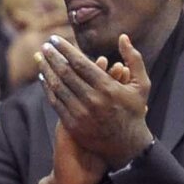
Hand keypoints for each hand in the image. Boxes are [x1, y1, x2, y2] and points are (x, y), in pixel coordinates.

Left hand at [40, 33, 151, 168]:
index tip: (55, 39)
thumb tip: (122, 37)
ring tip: (41, 58)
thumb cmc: (134, 111)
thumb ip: (134, 59)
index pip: (80, 63)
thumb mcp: (142, 85)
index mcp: (108, 88)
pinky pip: (55, 102)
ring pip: (58, 87)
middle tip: (45, 46)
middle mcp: (92, 100)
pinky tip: (43, 77)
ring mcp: (80, 114)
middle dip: (53, 57)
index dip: (65, 49)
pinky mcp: (72, 124)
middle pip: (65, 73)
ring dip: (47, 70)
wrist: (127, 145)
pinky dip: (47, 88)